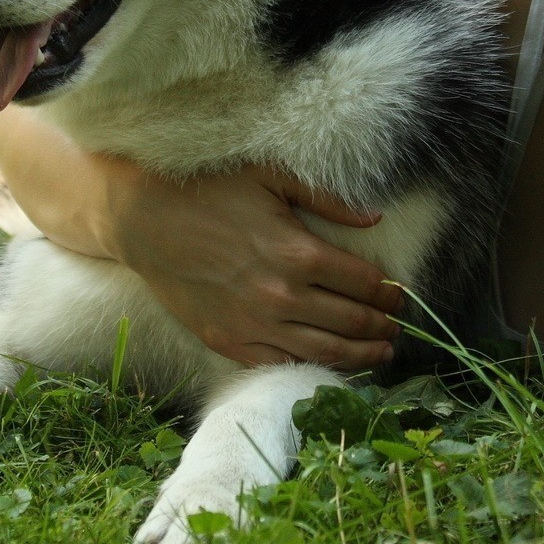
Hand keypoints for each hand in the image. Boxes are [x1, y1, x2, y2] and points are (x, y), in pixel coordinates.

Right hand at [111, 164, 399, 370]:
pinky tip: (329, 364)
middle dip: (383, 328)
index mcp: (298, 252)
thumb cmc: (208, 188)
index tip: (400, 296)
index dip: (390, 293)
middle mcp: (281, 295)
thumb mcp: (270, 175)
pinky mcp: (227, 340)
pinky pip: (280, 363)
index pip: (364, 284)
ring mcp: (253, 323)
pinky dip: (312, 367)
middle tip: (398, 329)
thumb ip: (327, 197)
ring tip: (381, 355)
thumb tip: (374, 216)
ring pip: (324, 351)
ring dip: (361, 356)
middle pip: (352, 322)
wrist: (142, 217)